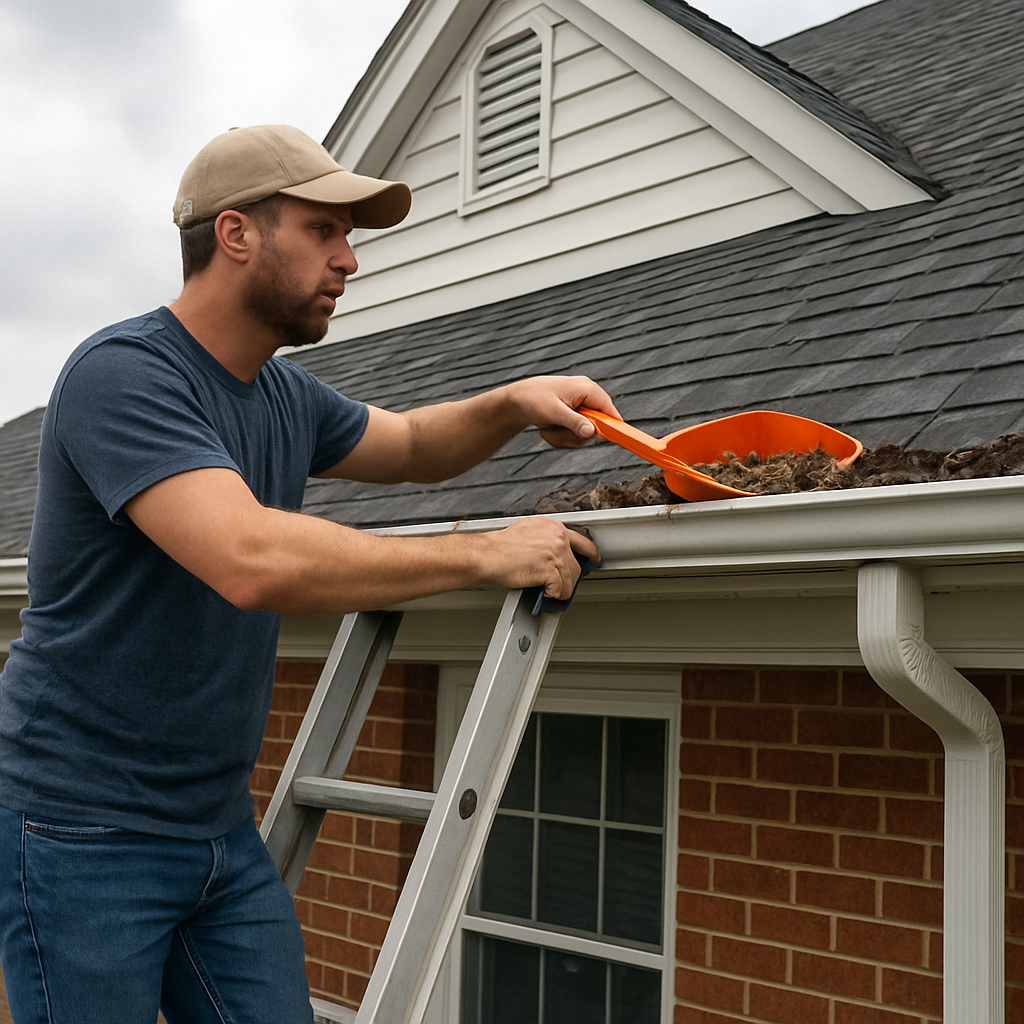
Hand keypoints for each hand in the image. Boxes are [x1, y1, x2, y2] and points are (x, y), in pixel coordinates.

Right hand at [475, 518, 600, 599]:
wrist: (488, 554)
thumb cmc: (501, 546)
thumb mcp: (528, 530)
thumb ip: (546, 538)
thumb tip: (555, 551)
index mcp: (554, 527)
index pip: (582, 541)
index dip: (591, 554)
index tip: (594, 560)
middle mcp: (558, 538)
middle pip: (576, 566)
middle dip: (569, 579)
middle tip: (559, 585)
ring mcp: (555, 553)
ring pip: (570, 580)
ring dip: (560, 589)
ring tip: (547, 590)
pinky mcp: (550, 569)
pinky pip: (560, 589)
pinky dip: (552, 595)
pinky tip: (542, 592)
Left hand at [504, 376, 619, 448]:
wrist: (515, 400)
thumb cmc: (532, 399)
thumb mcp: (553, 412)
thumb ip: (574, 422)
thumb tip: (592, 432)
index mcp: (586, 389)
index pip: (609, 410)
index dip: (612, 427)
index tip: (617, 441)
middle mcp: (587, 397)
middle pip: (596, 428)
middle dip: (574, 435)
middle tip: (557, 431)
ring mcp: (581, 408)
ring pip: (583, 435)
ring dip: (564, 437)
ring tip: (548, 427)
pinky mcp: (574, 417)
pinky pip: (574, 435)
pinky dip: (559, 436)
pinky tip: (548, 428)